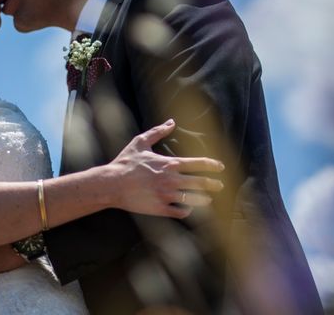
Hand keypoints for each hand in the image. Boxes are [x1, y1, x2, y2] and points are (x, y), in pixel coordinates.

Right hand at [108, 119, 224, 217]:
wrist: (111, 183)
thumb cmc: (125, 162)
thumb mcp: (141, 142)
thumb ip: (158, 131)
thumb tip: (172, 121)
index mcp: (169, 164)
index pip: (198, 163)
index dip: (212, 165)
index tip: (221, 167)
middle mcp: (171, 180)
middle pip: (200, 183)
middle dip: (213, 184)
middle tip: (220, 185)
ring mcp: (166, 195)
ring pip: (193, 200)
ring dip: (204, 200)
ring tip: (209, 200)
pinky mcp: (160, 209)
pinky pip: (180, 212)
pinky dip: (187, 211)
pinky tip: (189, 209)